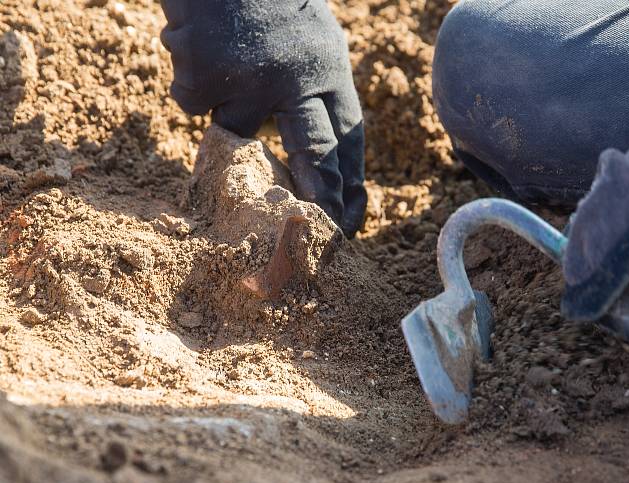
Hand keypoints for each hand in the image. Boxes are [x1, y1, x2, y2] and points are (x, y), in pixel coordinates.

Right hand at [160, 0, 366, 236]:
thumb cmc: (269, 1)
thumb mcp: (313, 36)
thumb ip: (315, 89)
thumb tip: (319, 159)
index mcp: (328, 66)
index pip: (347, 135)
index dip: (348, 179)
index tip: (349, 215)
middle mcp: (295, 76)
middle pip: (314, 151)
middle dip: (320, 195)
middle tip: (326, 227)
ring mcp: (248, 80)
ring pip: (234, 127)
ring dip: (224, 102)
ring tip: (225, 57)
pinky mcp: (202, 79)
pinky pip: (192, 102)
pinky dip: (191, 80)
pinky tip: (197, 44)